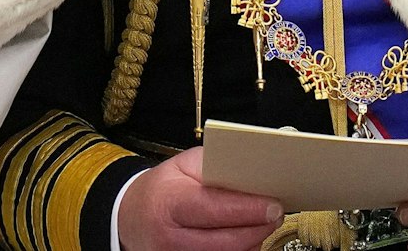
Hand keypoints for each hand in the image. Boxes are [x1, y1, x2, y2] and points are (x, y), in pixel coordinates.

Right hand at [117, 147, 283, 250]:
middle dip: (258, 228)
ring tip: (262, 224)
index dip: (248, 208)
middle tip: (276, 214)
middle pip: (226, 241)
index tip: (273, 204)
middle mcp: (170, 238)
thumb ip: (216, 166)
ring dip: (252, 242)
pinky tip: (246, 238)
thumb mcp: (183, 165)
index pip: (214, 209)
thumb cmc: (163, 189)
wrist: (131, 217)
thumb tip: (253, 172)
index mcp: (169, 203)